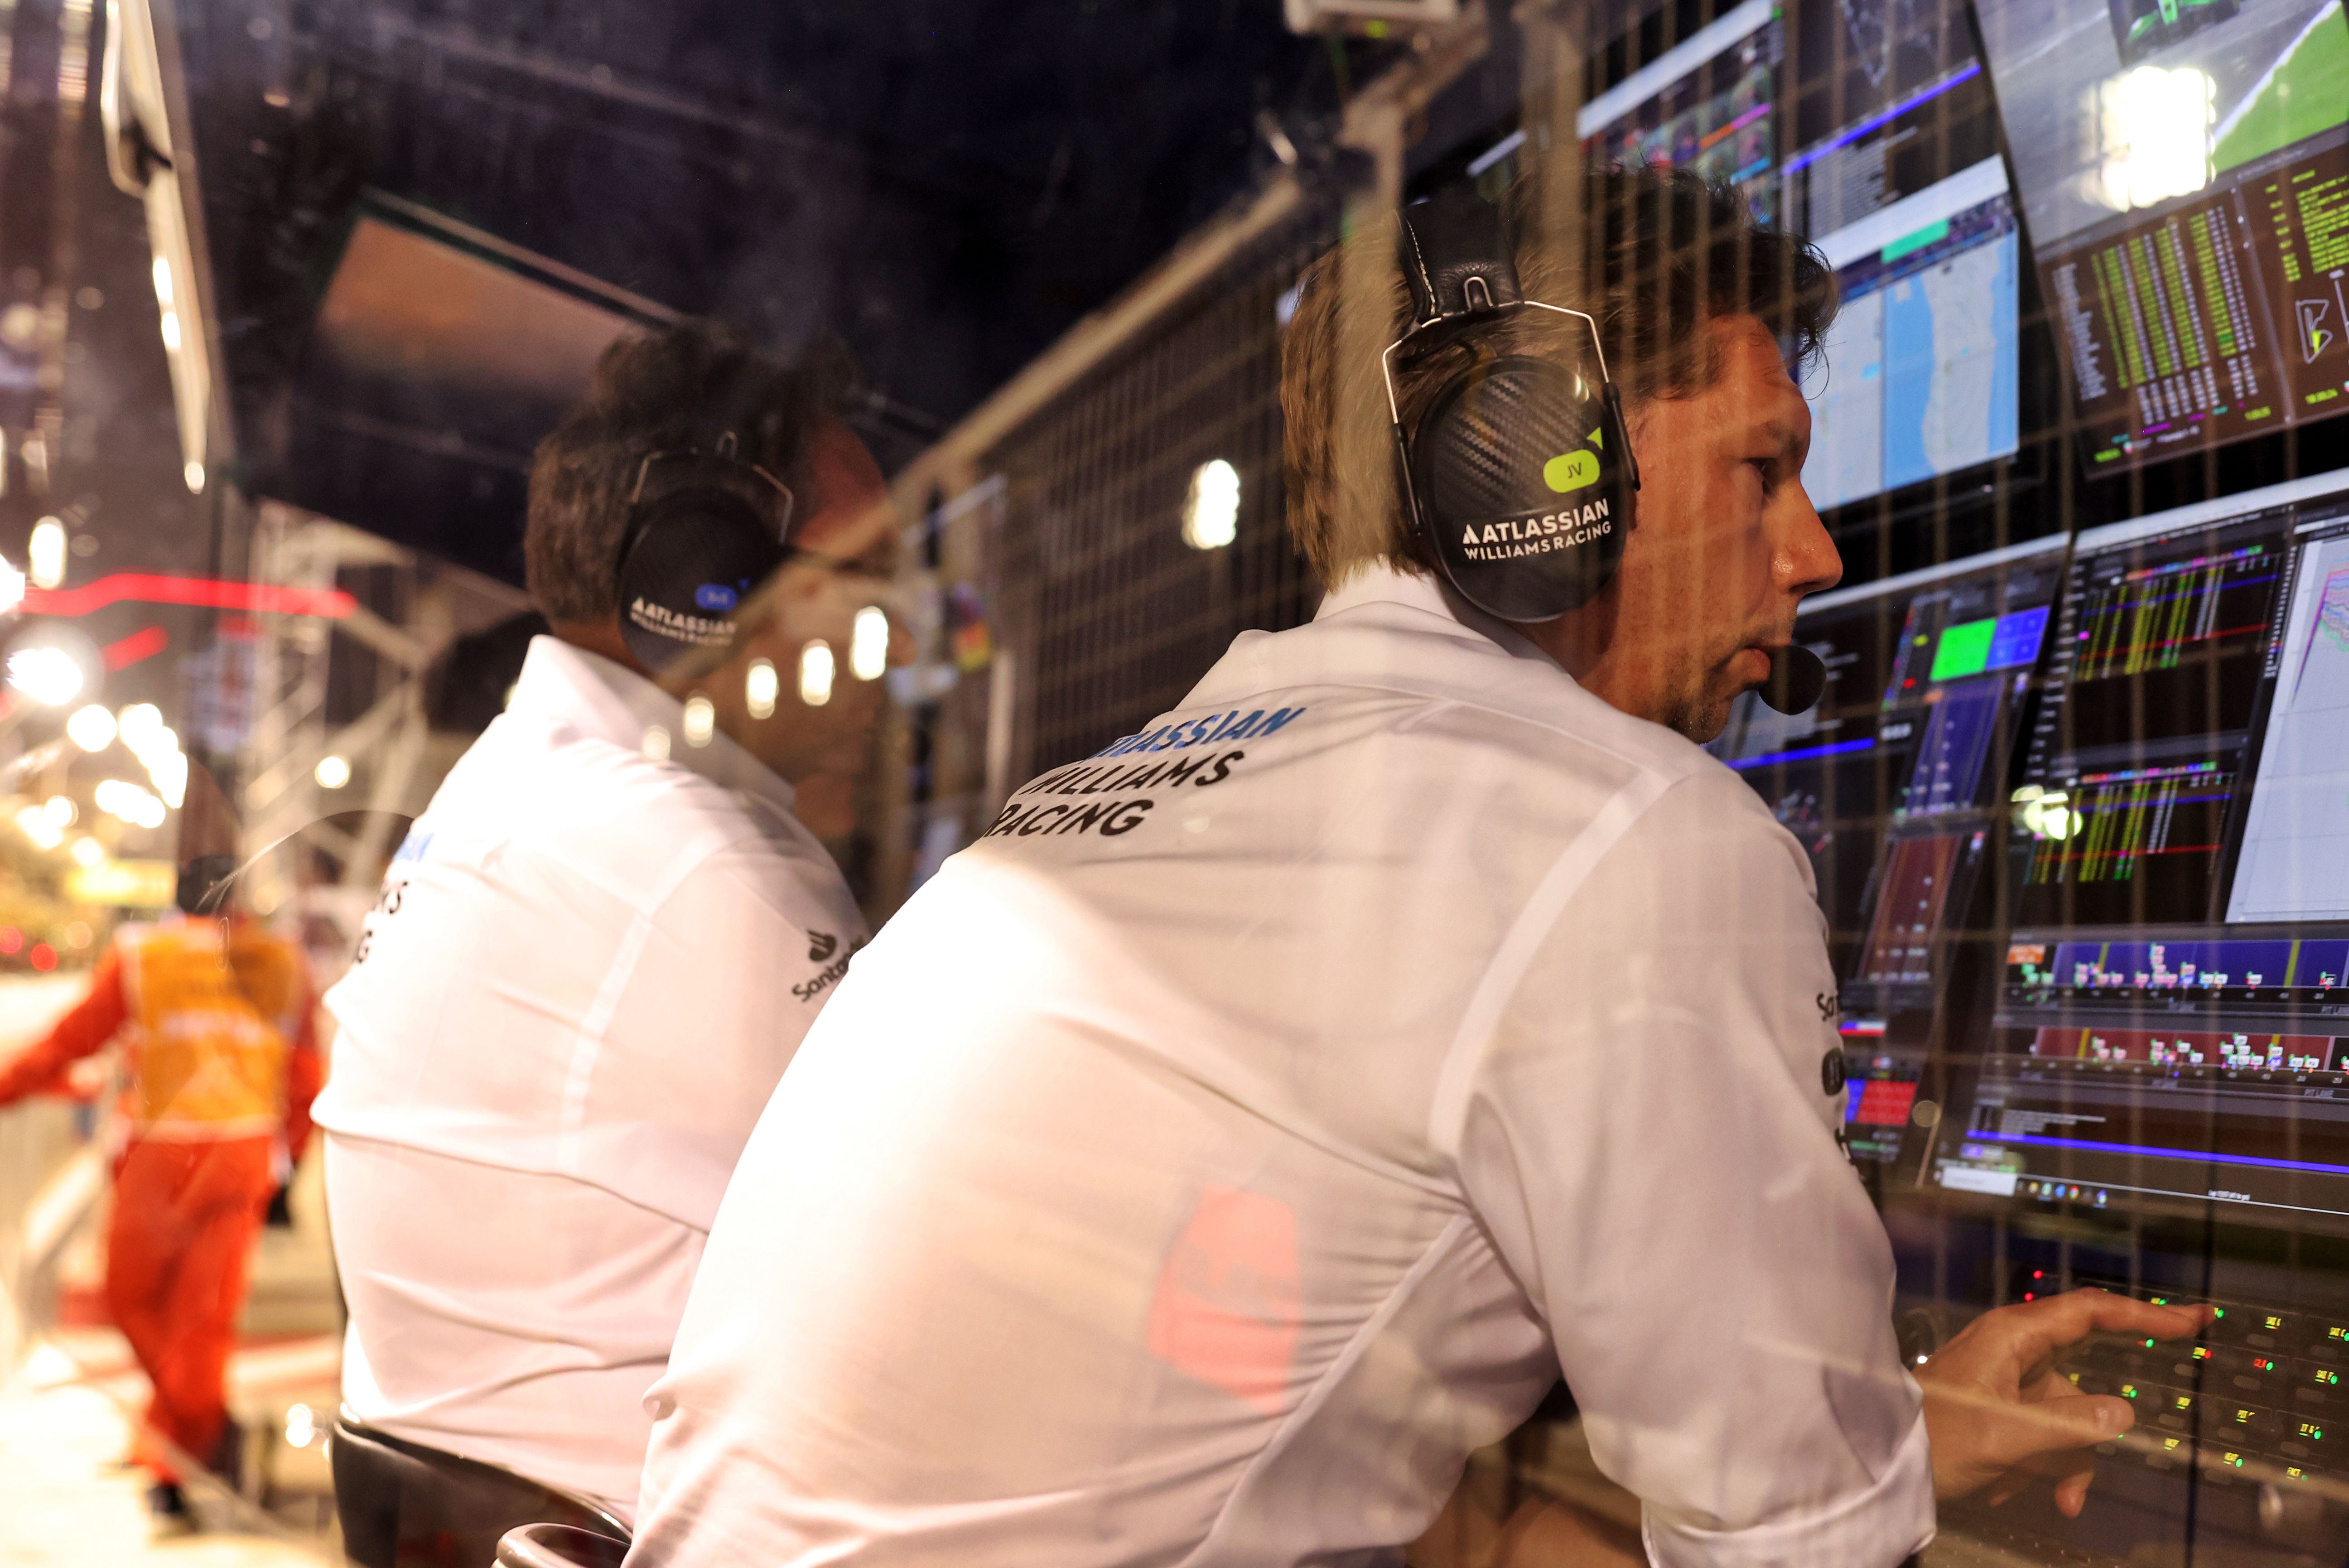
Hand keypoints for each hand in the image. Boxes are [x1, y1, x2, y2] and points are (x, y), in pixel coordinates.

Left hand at [1917, 1287, 2208, 1516]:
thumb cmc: (1936, 1437)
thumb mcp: (2006, 1435)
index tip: (2191, 1320)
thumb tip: (2124, 1413)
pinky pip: (2038, 1436)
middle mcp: (2012, 1351)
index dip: (2143, 1313)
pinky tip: (2001, 1488)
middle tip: (2102, 1459)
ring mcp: (2006, 1382)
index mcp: (2013, 1336)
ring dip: (2057, 1465)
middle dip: (2089, 1431)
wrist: (1885, 1460)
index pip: (2091, 1312)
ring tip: (2042, 1499)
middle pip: (2081, 1380)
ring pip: (2063, 1420)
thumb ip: (2070, 1425)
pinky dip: (2034, 1467)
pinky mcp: (1999, 1410)